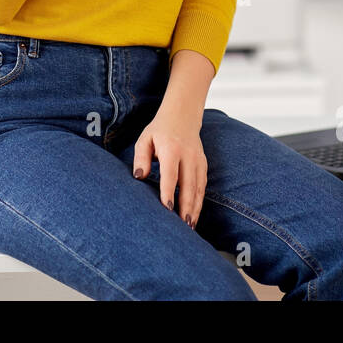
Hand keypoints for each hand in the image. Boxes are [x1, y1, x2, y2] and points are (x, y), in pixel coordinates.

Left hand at [132, 101, 206, 228]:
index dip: (169, 192)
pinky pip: (203, 185)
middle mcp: (188, 155)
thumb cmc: (159, 130)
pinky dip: (199, 201)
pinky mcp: (203, 164)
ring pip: (198, 187)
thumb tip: (139, 176)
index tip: (167, 208)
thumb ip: (141, 157)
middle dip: (186, 206)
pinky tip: (194, 214)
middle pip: (188, 184)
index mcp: (171, 149)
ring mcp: (198, 160)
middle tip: (182, 226)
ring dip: (195, 207)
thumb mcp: (145, 139)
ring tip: (190, 226)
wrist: (183, 116)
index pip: (171, 174)